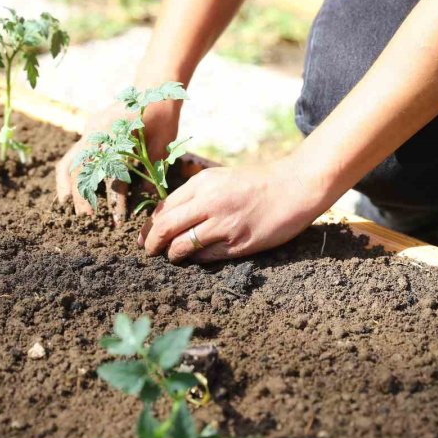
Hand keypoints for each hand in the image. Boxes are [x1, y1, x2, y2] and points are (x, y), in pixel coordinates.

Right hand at [56, 99, 181, 222]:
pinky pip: (71, 156)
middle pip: (81, 169)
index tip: (119, 218)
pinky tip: (67, 193)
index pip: (111, 174)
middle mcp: (97, 131)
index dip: (114, 199)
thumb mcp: (164, 144)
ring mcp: (89, 131)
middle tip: (88, 218)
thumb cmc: (163, 116)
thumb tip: (143, 200)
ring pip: (69, 162)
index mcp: (116, 134)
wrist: (154, 87)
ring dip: (68, 187)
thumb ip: (152, 171)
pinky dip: (67, 174)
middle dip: (83, 196)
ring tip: (69, 208)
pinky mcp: (88, 133)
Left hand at [138, 156, 330, 263]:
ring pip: (182, 246)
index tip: (143, 237)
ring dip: (172, 254)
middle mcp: (210, 202)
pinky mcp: (238, 243)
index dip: (149, 227)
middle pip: (165, 228)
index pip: (163, 208)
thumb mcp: (221, 178)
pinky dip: (196, 259)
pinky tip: (197, 257)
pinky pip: (206, 257)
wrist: (294, 187)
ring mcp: (224, 224)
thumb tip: (167, 217)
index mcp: (203, 183)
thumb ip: (195, 194)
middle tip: (148, 251)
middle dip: (151, 243)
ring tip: (173, 256)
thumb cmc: (256, 183)